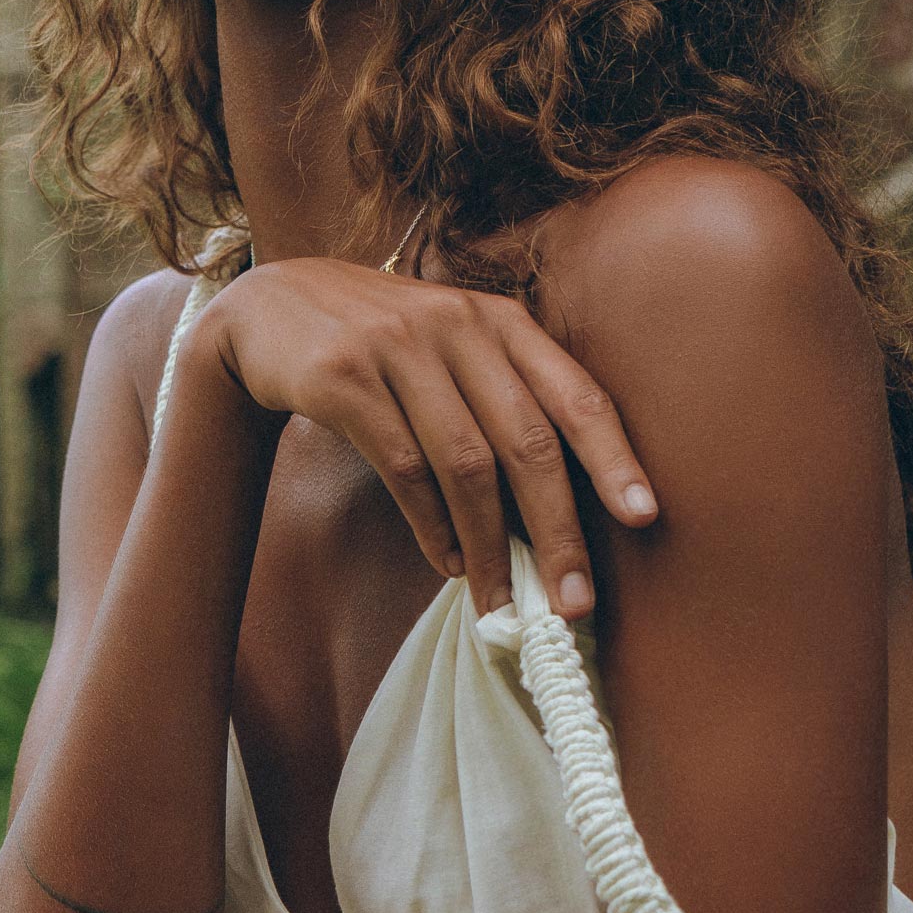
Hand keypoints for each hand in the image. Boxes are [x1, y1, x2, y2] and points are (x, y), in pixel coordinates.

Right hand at [192, 256, 654, 618]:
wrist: (268, 310)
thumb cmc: (381, 345)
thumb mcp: (451, 347)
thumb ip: (502, 402)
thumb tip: (555, 519)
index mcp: (500, 320)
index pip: (576, 393)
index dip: (614, 458)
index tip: (645, 516)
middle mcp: (459, 324)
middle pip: (528, 441)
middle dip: (557, 531)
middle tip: (574, 601)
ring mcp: (399, 347)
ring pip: (467, 465)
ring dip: (489, 547)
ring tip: (500, 601)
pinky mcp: (345, 376)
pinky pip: (404, 469)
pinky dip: (432, 526)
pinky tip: (448, 561)